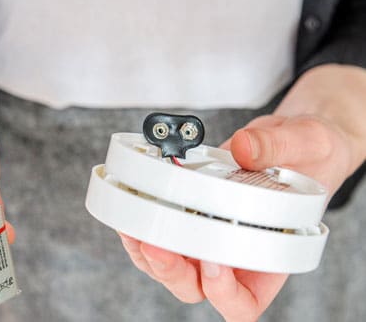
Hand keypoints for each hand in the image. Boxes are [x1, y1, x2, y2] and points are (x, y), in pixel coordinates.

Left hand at [120, 64, 365, 320]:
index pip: (244, 302)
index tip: (215, 262)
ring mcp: (207, 236)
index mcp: (270, 255)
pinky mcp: (188, 214)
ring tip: (136, 226)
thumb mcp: (306, 142)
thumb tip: (242, 148)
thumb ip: (276, 146)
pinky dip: (142, 226)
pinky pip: (159, 234)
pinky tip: (134, 207)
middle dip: (172, 271)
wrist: (289, 141)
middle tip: (157, 243)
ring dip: (148, 253)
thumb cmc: (309, 154)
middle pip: (196, 286)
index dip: (225, 293)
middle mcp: (234, 253)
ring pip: (170, 266)